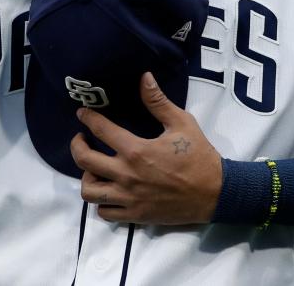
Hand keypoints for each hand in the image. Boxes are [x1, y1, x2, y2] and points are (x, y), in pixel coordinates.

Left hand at [70, 72, 222, 224]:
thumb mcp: (182, 123)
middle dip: (77, 146)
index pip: (100, 130)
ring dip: (86, 178)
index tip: (83, 113)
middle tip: (81, 139)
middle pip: (84, 161)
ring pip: (89, 191)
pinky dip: (101, 202)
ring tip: (93, 168)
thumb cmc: (199, 157)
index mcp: (136, 150)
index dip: (87, 117)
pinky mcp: (135, 215)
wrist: (216, 194)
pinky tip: (108, 190)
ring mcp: (129, 198)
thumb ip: (158, 101)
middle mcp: (127, 175)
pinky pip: (104, 213)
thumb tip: (144, 77)